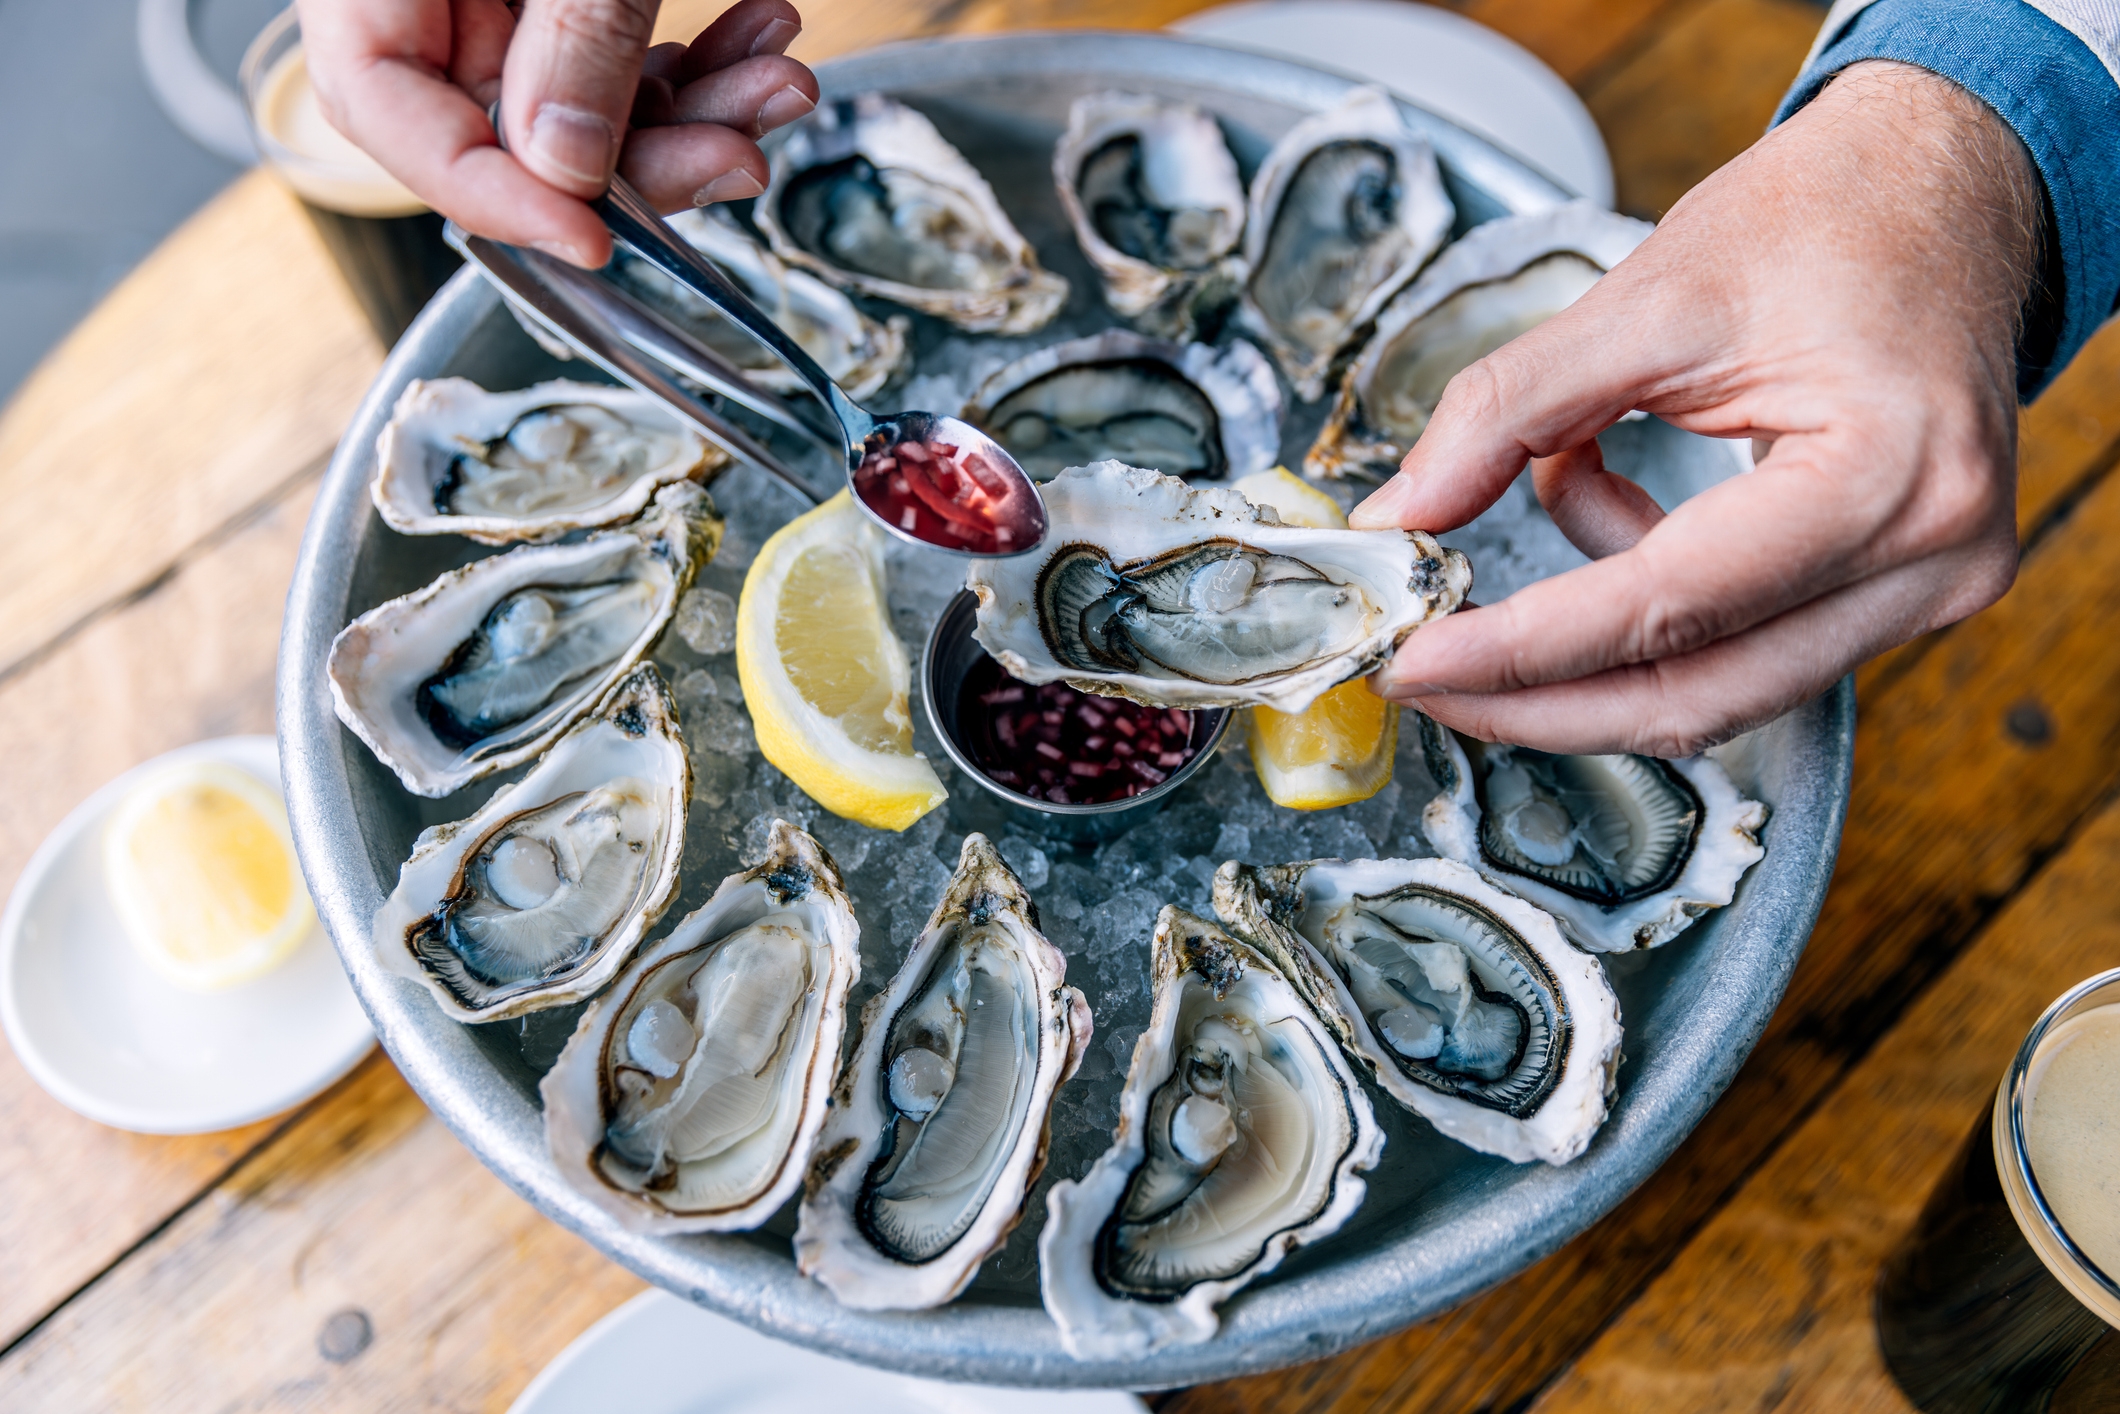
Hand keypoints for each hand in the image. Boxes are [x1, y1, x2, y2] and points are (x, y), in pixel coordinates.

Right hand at [298, 0, 819, 267]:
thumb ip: (568, 39)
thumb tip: (570, 173)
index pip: (394, 123)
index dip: (498, 200)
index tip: (597, 240)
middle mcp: (423, 5)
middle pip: (513, 134)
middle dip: (649, 159)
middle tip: (741, 157)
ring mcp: (491, 4)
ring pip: (588, 105)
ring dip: (699, 111)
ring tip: (782, 80)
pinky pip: (618, 53)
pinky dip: (695, 58)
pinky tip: (765, 33)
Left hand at [1348, 60, 2041, 755]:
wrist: (1945, 185)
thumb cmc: (1824, 220)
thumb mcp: (1641, 296)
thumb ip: (1505, 411)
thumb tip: (1400, 515)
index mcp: (1885, 476)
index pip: (1664, 608)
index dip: (1521, 649)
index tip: (1414, 659)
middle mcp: (1930, 559)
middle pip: (1695, 696)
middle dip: (1537, 701)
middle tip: (1423, 678)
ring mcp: (1930, 590)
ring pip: (1715, 695)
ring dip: (1581, 660)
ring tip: (1499, 573)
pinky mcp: (1902, 596)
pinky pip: (1741, 650)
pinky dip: (1642, 610)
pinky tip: (1603, 510)